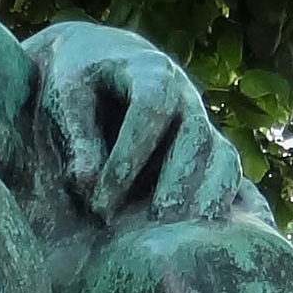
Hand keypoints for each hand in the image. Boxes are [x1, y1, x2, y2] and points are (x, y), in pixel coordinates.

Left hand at [33, 23, 244, 227]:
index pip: (149, 108)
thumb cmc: (78, 81)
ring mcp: (198, 118)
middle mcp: (183, 92)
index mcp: (148, 70)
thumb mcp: (67, 98)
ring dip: (208, 192)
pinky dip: (222, 195)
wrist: (101, 59)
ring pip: (218, 152)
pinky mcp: (204, 142)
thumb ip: (77, 138)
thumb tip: (86, 184)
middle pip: (194, 131)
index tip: (100, 203)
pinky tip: (208, 229)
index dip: (127, 157)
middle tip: (157, 219)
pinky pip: (225, 167)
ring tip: (189, 232)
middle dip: (177, 177)